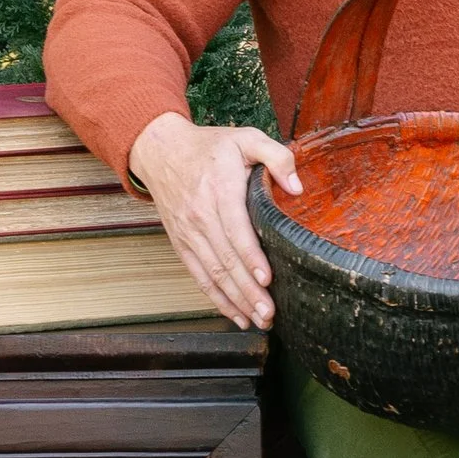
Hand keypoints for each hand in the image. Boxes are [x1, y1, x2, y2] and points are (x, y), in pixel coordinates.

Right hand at [129, 111, 300, 329]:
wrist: (161, 151)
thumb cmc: (210, 146)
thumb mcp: (246, 137)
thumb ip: (276, 156)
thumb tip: (296, 187)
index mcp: (219, 190)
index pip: (236, 229)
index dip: (251, 257)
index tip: (267, 278)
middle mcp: (200, 215)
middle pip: (225, 259)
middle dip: (248, 290)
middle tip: (270, 313)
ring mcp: (188, 233)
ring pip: (212, 273)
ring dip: (236, 300)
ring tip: (258, 320)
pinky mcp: (181, 243)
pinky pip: (198, 276)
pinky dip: (217, 298)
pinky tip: (236, 315)